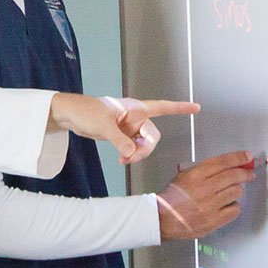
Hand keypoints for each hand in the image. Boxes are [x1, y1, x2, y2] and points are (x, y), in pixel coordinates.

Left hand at [49, 93, 199, 163]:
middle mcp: (136, 118)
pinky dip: (131, 155)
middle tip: (131, 158)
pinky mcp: (122, 136)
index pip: (163, 107)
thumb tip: (132, 153)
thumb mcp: (103, 126)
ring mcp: (129, 128)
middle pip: (153, 136)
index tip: (197, 107)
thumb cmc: (86, 112)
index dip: (180, 108)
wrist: (71, 115)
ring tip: (123, 160)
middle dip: (145, 149)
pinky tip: (122, 159)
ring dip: (138, 155)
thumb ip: (119, 140)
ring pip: (144, 145)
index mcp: (136, 108)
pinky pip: (134, 148)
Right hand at [157, 151, 254, 240]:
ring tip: (229, 193)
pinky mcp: (214, 220)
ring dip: (236, 191)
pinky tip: (226, 206)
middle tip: (249, 175)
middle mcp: (204, 188)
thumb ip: (205, 170)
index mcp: (196, 175)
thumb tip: (229, 166)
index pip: (223, 162)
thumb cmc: (173, 198)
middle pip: (234, 176)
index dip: (239, 158)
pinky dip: (233, 207)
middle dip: (245, 174)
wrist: (163, 219)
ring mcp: (210, 205)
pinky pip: (234, 210)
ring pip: (236, 192)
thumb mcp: (185, 175)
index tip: (247, 157)